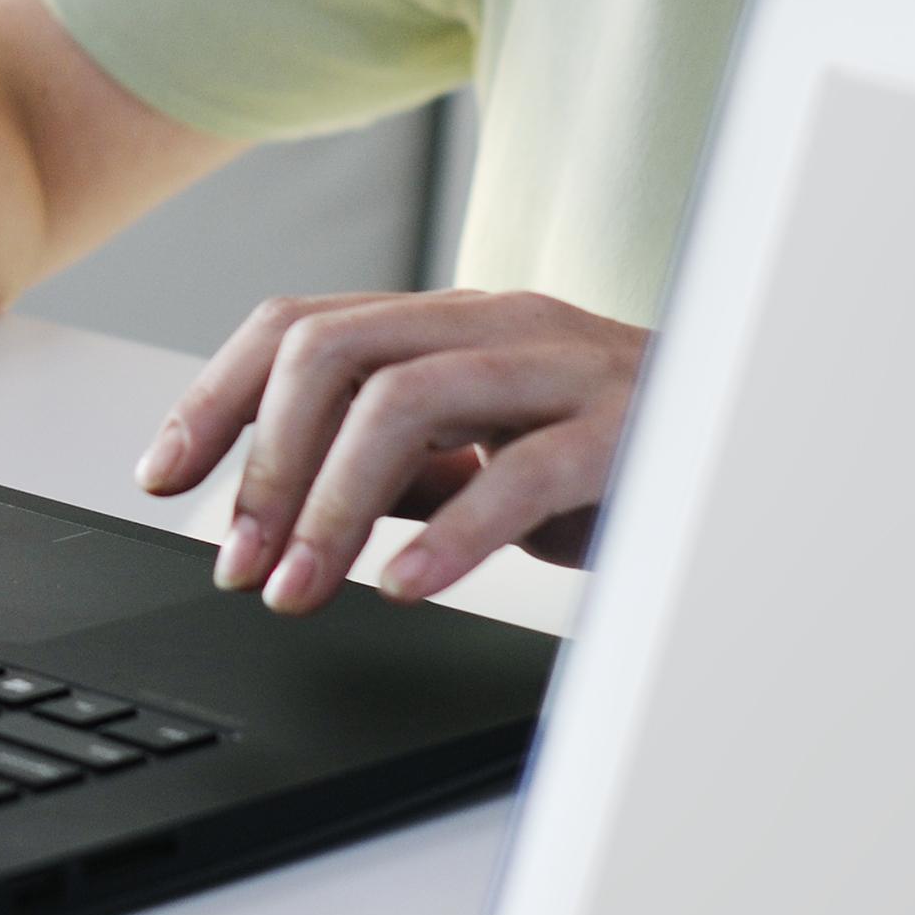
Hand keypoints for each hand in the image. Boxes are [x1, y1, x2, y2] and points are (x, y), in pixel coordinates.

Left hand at [135, 290, 651, 612]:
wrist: (753, 450)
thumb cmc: (617, 457)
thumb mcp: (485, 457)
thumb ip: (398, 468)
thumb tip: (286, 510)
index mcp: (452, 323)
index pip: (300, 326)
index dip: (216, 397)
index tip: (162, 477)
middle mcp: (498, 324)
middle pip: (332, 351)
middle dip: (264, 462)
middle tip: (237, 564)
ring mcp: (562, 368)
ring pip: (405, 398)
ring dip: (329, 504)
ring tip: (299, 591)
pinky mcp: (621, 433)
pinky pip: (519, 473)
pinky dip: (449, 536)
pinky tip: (405, 587)